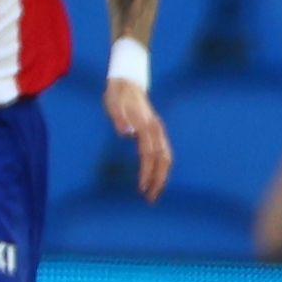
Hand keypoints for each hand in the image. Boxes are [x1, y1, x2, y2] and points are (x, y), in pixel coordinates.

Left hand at [109, 78, 173, 201]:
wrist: (128, 83)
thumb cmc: (118, 95)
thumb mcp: (113, 104)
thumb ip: (119, 118)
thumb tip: (127, 133)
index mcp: (147, 126)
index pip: (150, 154)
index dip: (148, 173)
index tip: (142, 188)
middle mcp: (157, 130)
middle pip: (164, 160)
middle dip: (159, 181)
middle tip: (151, 199)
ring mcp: (159, 132)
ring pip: (167, 158)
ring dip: (162, 177)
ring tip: (154, 192)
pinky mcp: (157, 133)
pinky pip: (165, 154)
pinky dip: (162, 168)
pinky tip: (156, 177)